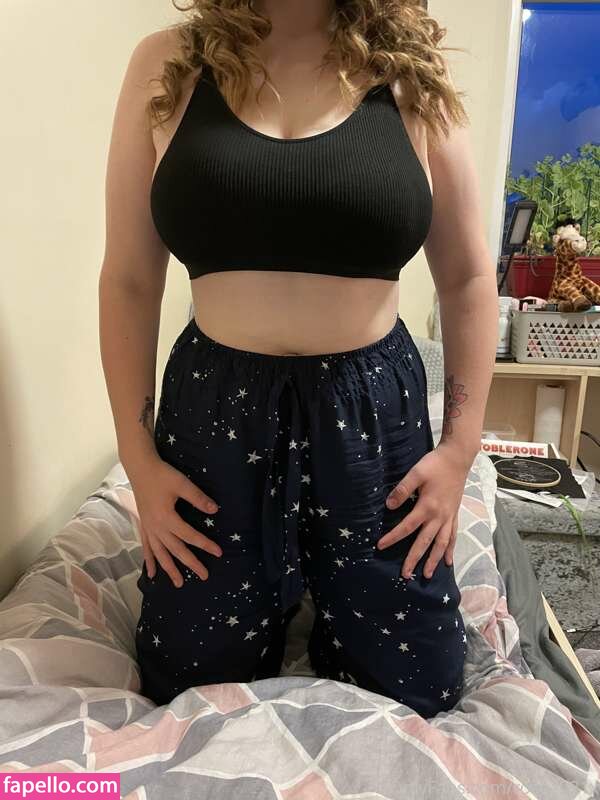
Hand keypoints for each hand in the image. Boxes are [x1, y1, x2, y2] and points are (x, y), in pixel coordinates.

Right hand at [129, 454, 222, 587]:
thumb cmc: (162, 475)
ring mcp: (148, 528)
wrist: (140, 468)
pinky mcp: (144, 526)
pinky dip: (150, 561)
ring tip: (179, 583)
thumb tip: (215, 510)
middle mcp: (156, 528)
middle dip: (190, 563)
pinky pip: (147, 548)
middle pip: (175, 550)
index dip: (205, 545)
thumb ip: (198, 498)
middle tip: (204, 576)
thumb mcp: (182, 483)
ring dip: (169, 569)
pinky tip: (151, 574)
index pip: (189, 536)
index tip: (218, 553)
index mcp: (166, 518)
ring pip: (160, 553)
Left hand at [377, 444, 470, 578]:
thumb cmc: (435, 465)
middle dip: (414, 559)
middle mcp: (439, 516)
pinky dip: (450, 550)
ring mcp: (449, 517)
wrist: (457, 458)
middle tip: (405, 575)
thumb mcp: (416, 473)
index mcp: (427, 507)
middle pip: (424, 542)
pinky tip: (449, 561)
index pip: (406, 527)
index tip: (380, 546)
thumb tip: (389, 506)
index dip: (393, 538)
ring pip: (441, 544)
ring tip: (427, 575)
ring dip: (434, 560)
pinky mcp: (455, 515)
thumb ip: (402, 490)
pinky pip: (453, 537)